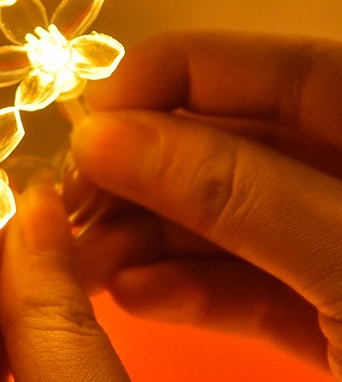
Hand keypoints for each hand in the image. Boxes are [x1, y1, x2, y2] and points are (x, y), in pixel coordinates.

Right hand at [70, 31, 341, 381]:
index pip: (253, 68)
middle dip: (136, 174)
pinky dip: (183, 291)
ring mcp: (336, 246)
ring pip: (219, 220)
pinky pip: (242, 285)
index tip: (85, 126)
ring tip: (79, 260)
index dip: (159, 83)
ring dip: (142, 235)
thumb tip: (106, 138)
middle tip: (66, 207)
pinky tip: (130, 297)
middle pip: (220, 146)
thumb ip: (235, 190)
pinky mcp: (327, 313)